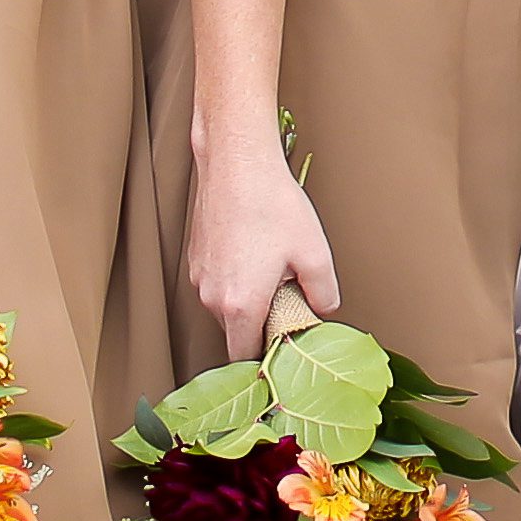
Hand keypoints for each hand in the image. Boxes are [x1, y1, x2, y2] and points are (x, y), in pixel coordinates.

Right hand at [188, 140, 339, 347]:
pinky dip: (236, 278)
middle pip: (237, 331)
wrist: (237, 164)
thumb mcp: (315, 253)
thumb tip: (323, 308)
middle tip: (289, 299)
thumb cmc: (270, 204)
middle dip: (262, 322)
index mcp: (240, 305)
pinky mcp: (196, 258)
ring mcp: (200, 277)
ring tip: (273, 269)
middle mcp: (212, 297)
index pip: (246, 356)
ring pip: (226, 306)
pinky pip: (217, 283)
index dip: (267, 357)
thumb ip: (324, 294)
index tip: (284, 346)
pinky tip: (256, 251)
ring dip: (249, 298)